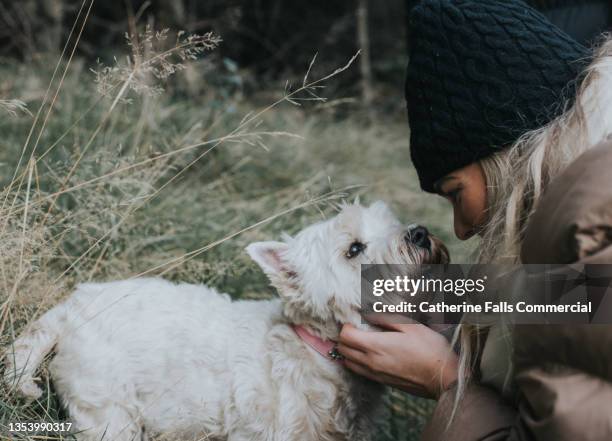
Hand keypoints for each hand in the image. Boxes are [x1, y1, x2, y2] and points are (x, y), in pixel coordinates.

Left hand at [337, 314, 457, 398]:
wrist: (443, 378)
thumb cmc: (430, 349)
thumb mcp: (411, 326)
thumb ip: (387, 318)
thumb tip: (369, 313)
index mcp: (376, 346)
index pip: (345, 336)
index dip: (346, 326)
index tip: (354, 320)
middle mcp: (371, 362)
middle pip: (342, 349)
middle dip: (343, 338)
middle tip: (354, 329)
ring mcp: (375, 374)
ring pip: (348, 363)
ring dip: (347, 351)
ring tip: (358, 341)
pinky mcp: (381, 382)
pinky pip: (359, 372)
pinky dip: (355, 362)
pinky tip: (366, 354)